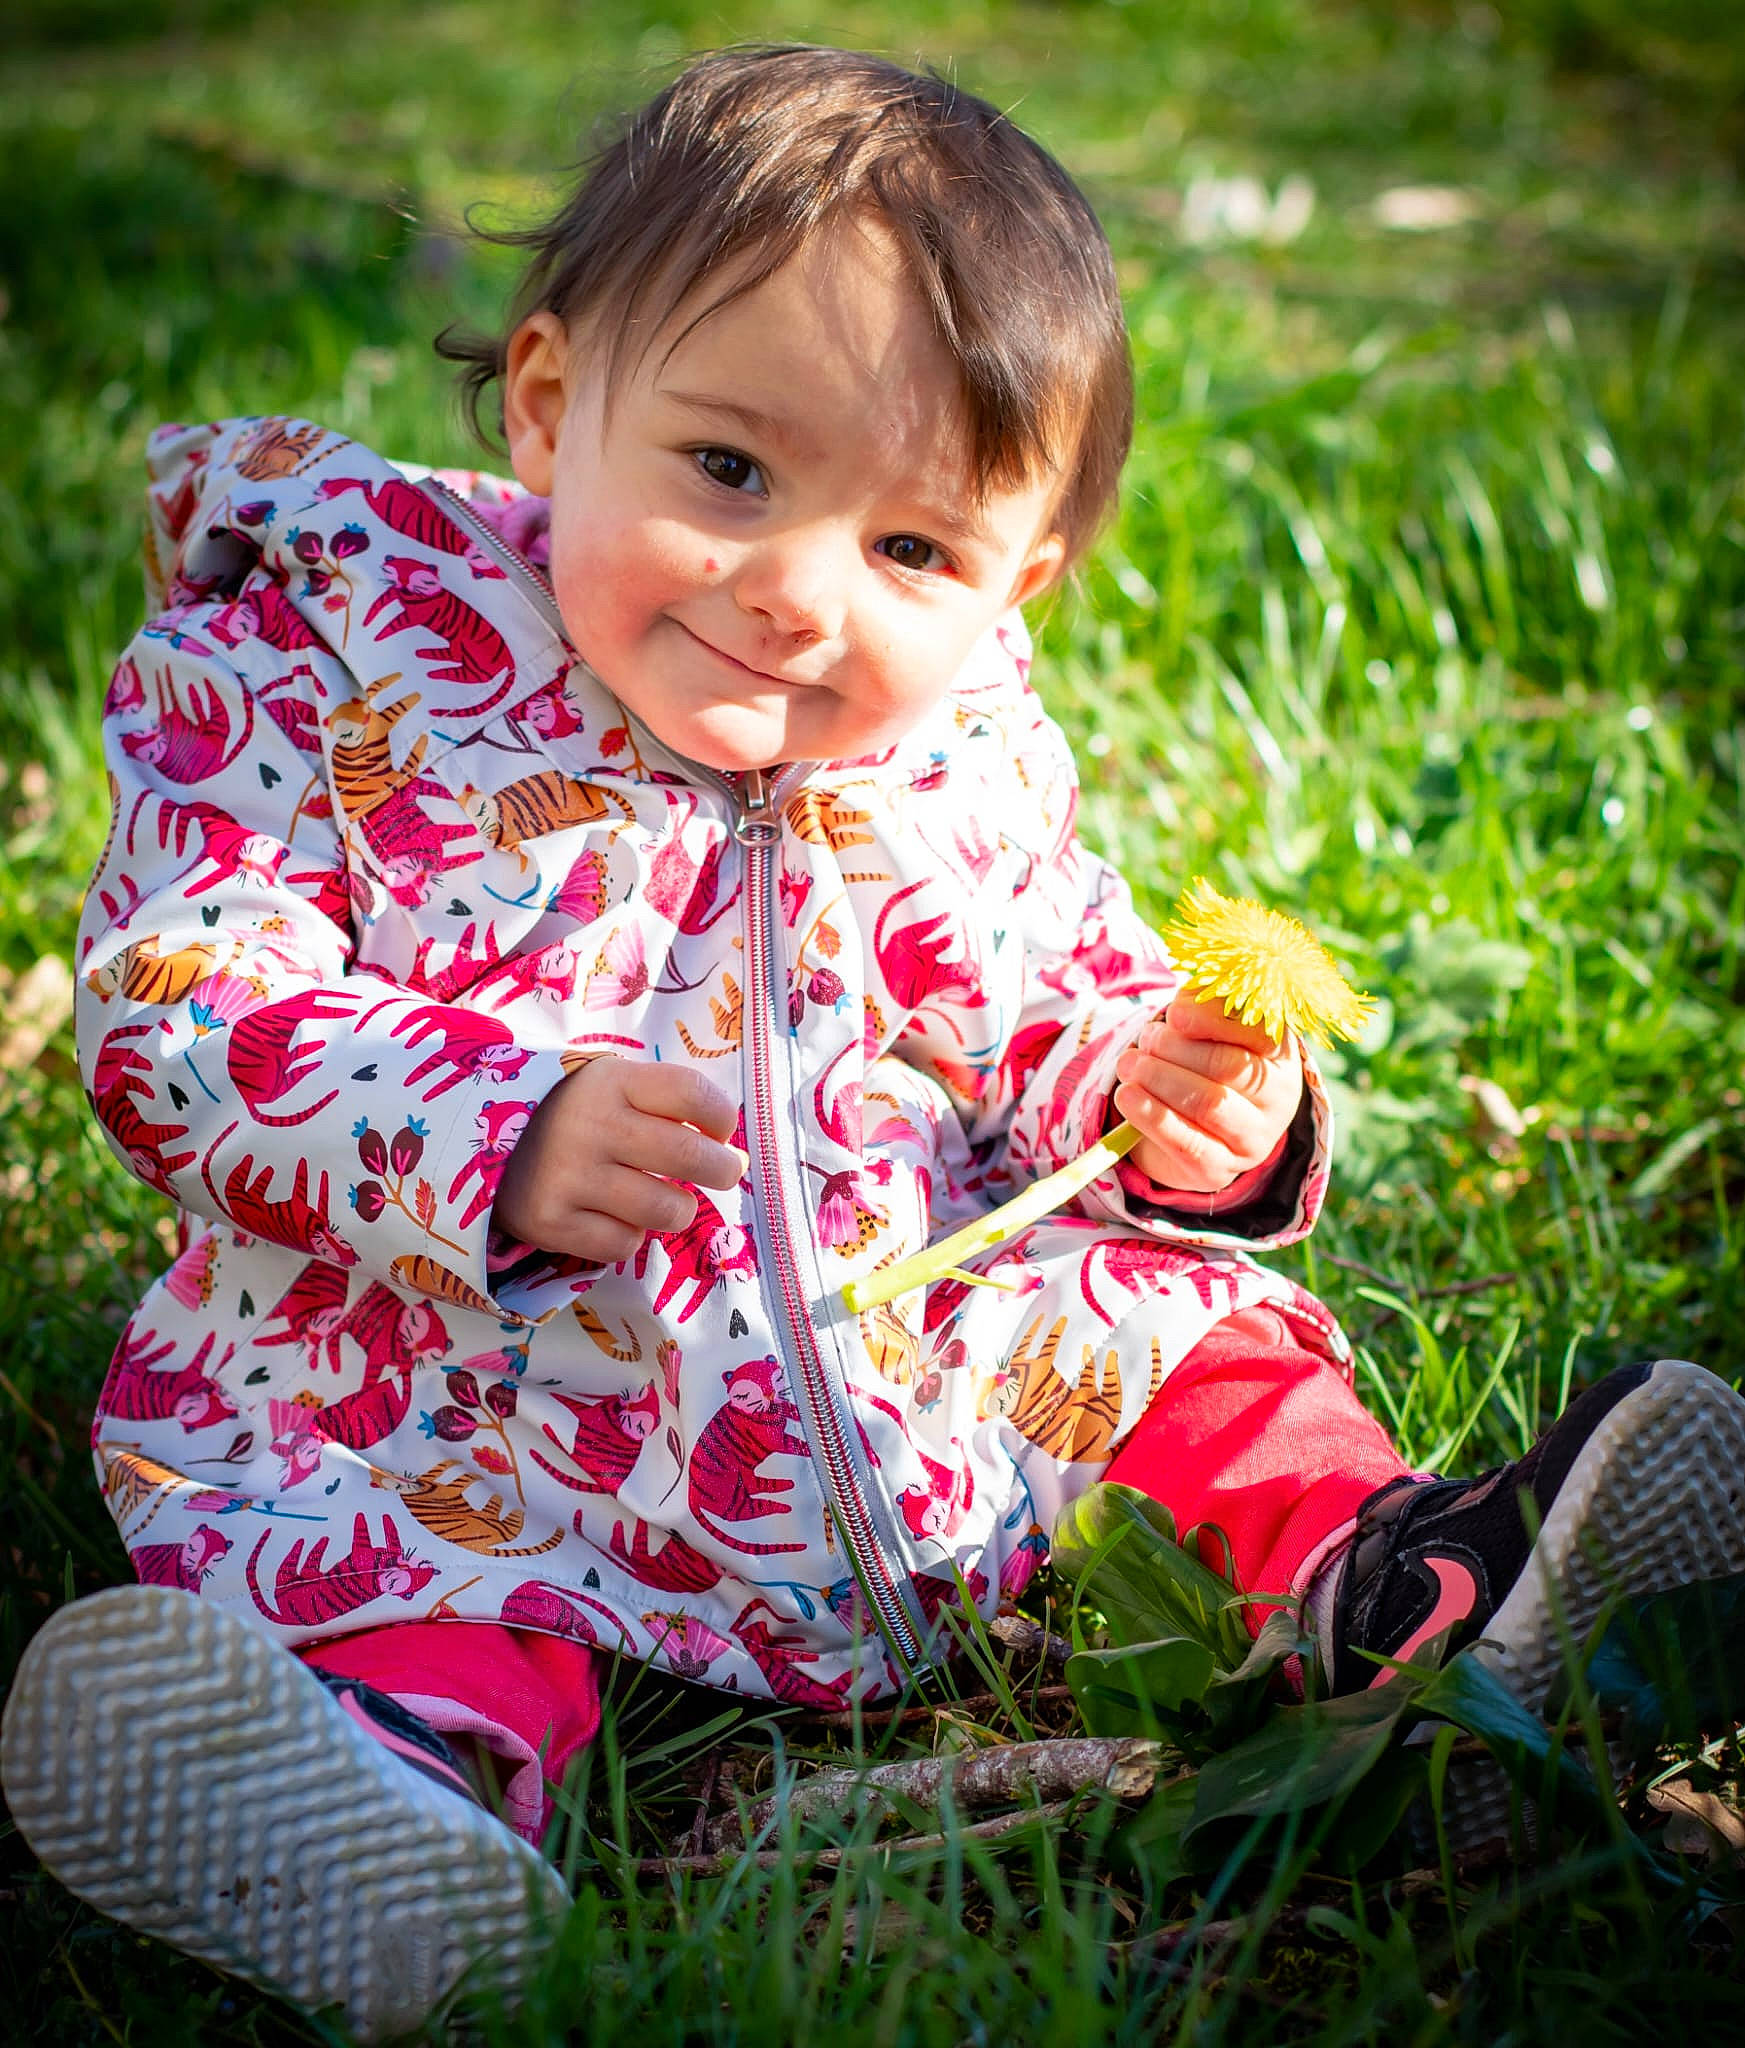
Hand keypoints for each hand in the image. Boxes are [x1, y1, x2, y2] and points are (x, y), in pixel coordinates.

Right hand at [491, 1059, 746, 1262]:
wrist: (483, 1146)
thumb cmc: (572, 1114)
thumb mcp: (611, 1087)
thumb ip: (666, 1107)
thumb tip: (731, 1153)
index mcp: (610, 1082)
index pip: (692, 1094)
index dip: (721, 1117)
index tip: (720, 1131)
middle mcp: (590, 1126)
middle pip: (689, 1155)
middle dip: (721, 1170)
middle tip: (724, 1173)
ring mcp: (568, 1177)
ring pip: (665, 1209)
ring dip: (677, 1208)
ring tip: (667, 1199)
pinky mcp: (550, 1223)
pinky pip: (624, 1243)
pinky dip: (630, 1235)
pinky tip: (614, 1216)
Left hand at [1111, 993, 1302, 1197]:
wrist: (1191, 1127)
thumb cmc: (1200, 1061)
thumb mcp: (1208, 1028)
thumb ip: (1202, 1005)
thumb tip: (1185, 1000)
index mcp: (1280, 1055)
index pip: (1257, 1031)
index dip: (1212, 1019)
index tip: (1173, 1014)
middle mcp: (1278, 1100)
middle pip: (1227, 1067)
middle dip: (1176, 1049)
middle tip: (1145, 1040)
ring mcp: (1253, 1140)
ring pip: (1208, 1104)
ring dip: (1159, 1078)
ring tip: (1129, 1064)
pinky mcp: (1219, 1171)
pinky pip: (1187, 1145)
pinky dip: (1151, 1116)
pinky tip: (1127, 1096)